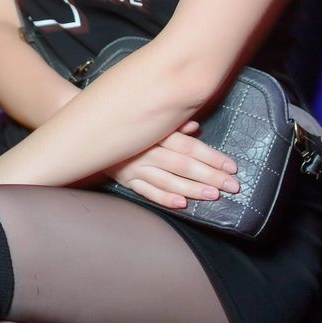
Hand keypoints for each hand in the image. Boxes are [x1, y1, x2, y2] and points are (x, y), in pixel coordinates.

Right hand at [105, 122, 239, 210]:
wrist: (90, 131)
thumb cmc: (127, 123)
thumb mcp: (150, 119)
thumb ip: (174, 125)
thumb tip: (195, 126)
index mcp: (156, 134)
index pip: (189, 147)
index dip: (212, 157)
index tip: (231, 166)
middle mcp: (147, 151)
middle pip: (183, 165)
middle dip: (210, 176)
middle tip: (232, 185)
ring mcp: (136, 168)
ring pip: (168, 180)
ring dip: (192, 188)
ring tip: (213, 195)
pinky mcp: (127, 180)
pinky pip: (148, 192)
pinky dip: (164, 198)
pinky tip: (182, 203)